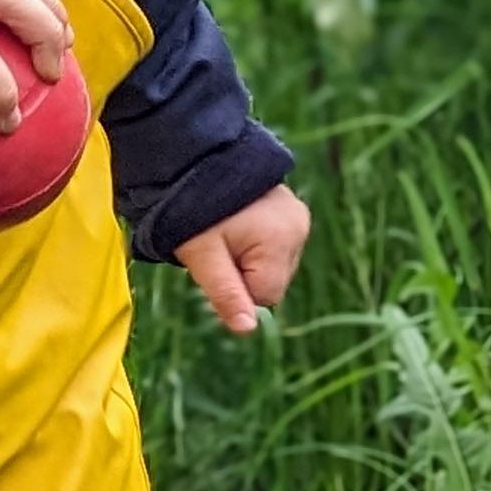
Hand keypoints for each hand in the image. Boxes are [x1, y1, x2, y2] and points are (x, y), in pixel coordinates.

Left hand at [175, 184, 310, 337]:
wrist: (194, 160)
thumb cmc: (192, 210)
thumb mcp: (203, 257)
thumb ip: (227, 294)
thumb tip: (247, 330)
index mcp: (280, 241)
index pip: (265, 295)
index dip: (236, 286)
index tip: (215, 262)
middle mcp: (298, 229)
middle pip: (272, 281)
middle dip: (243, 272)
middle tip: (217, 246)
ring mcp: (298, 218)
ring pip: (273, 265)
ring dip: (250, 258)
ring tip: (226, 231)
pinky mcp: (293, 211)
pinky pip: (276, 245)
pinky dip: (256, 243)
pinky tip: (239, 223)